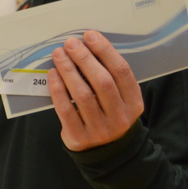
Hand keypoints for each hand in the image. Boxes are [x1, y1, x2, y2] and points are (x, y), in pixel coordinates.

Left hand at [48, 31, 143, 150]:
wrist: (106, 153)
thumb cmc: (110, 115)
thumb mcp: (120, 99)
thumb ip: (110, 77)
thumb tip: (87, 46)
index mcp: (134, 103)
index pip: (122, 72)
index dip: (105, 51)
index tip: (90, 36)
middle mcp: (120, 117)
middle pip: (102, 82)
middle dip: (85, 59)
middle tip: (70, 43)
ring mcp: (100, 129)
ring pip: (83, 95)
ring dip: (69, 71)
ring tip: (59, 54)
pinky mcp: (80, 137)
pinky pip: (66, 109)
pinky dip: (58, 89)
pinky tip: (53, 74)